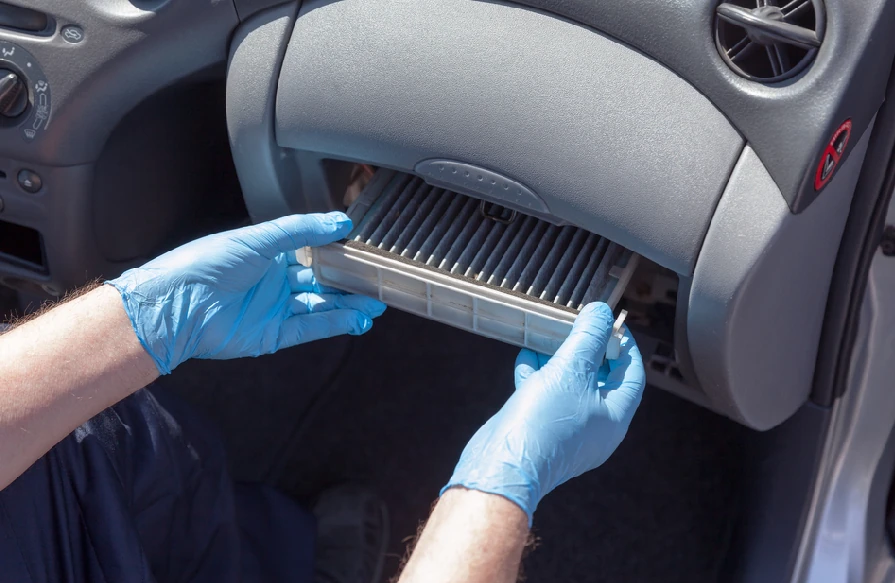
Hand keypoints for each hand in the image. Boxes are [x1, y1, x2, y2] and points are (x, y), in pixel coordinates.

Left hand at [107, 212, 385, 374]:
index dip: (338, 251)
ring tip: (376, 302)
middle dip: (350, 282)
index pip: (312, 251)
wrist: (177, 305)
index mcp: (269, 254)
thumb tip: (340, 222)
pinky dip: (334, 323)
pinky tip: (356, 319)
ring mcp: (275, 309)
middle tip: (379, 281)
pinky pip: (310, 327)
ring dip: (348, 304)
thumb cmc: (208, 264)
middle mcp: (274, 281)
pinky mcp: (273, 335)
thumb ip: (301, 230)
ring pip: (321, 305)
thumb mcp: (258, 238)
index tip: (365, 249)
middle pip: (321, 281)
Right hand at [442, 303, 644, 524]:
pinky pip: (547, 398)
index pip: (632, 375)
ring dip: (561, 360)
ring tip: (550, 336)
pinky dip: (540, 376)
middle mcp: (596, 428)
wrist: (504, 464)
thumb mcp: (571, 369)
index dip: (625, 345)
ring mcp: (568, 432)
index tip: (612, 323)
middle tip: (579, 325)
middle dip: (588, 349)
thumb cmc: (544, 422)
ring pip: (571, 387)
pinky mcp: (542, 432)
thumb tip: (601, 313)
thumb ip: (589, 337)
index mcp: (615, 418)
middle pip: (601, 380)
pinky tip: (527, 357)